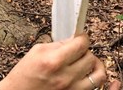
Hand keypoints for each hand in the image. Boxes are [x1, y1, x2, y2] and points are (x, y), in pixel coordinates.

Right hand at [0, 34, 120, 89]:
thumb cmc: (24, 74)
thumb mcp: (37, 52)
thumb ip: (57, 45)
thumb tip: (73, 39)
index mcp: (54, 61)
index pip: (81, 44)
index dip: (83, 37)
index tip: (81, 37)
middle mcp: (65, 76)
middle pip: (90, 57)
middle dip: (85, 51)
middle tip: (78, 50)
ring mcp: (72, 89)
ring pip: (99, 74)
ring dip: (94, 65)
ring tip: (87, 62)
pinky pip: (95, 87)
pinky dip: (94, 78)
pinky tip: (88, 73)